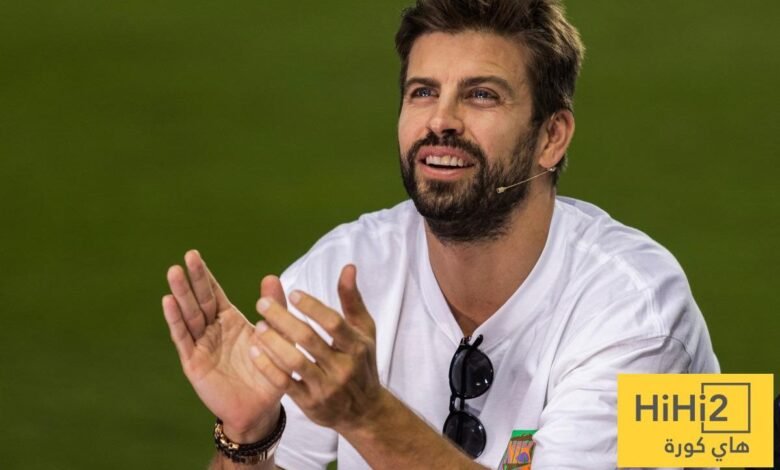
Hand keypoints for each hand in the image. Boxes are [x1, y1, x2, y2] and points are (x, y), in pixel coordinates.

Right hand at [161, 250, 287, 440]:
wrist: (259, 409)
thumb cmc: (268, 372)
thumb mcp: (278, 337)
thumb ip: (275, 308)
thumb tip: (271, 276)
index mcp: (230, 321)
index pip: (214, 294)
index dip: (205, 276)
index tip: (194, 254)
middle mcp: (212, 330)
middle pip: (200, 300)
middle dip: (193, 279)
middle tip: (186, 256)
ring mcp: (201, 345)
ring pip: (189, 316)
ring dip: (181, 295)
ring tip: (174, 273)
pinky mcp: (194, 363)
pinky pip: (184, 339)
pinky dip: (175, 320)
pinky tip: (168, 302)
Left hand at [249, 264, 383, 433]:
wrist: (363, 410)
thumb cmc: (361, 362)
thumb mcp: (364, 330)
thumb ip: (352, 299)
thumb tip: (348, 267)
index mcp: (356, 346)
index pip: (333, 323)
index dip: (313, 307)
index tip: (293, 292)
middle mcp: (343, 367)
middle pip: (309, 340)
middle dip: (283, 319)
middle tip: (262, 303)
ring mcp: (326, 387)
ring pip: (294, 362)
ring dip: (273, 343)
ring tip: (258, 326)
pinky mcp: (310, 403)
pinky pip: (285, 384)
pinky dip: (268, 367)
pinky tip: (254, 351)